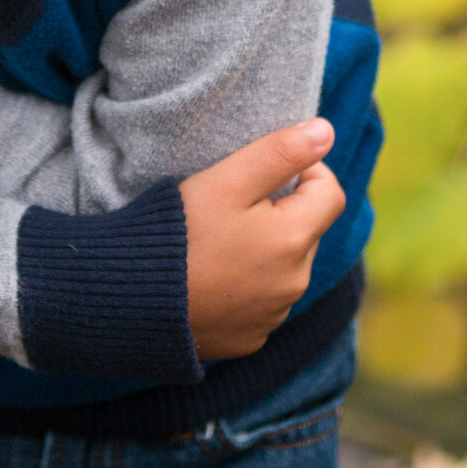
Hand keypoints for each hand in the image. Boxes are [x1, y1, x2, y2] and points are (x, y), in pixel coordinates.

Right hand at [178, 118, 345, 360]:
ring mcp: (272, 315)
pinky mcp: (250, 337)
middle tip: (232, 202)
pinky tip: (211, 272)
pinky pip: (263, 299)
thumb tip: (326, 131)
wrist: (135, 300)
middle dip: (281, 209)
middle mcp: (294, 284)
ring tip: (217, 237)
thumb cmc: (181, 231)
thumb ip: (280, 152)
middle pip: (307, 229)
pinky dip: (247, 281)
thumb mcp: (227, 180)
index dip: (305, 171)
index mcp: (295, 241)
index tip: (265, 169)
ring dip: (266, 246)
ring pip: (286, 266)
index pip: (331, 193)